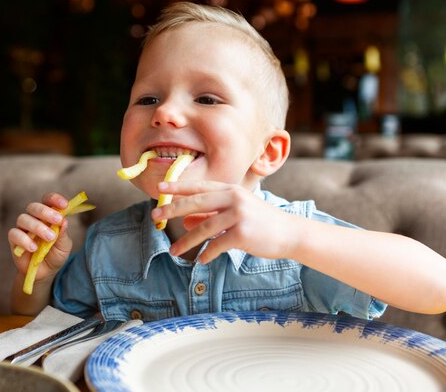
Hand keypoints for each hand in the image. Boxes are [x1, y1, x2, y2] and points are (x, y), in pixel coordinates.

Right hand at [8, 192, 72, 279]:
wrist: (45, 273)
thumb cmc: (56, 254)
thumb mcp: (64, 245)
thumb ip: (63, 233)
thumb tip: (64, 220)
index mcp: (47, 215)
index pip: (47, 200)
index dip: (54, 199)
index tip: (64, 205)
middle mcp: (33, 219)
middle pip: (34, 207)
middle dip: (46, 212)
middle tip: (57, 220)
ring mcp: (22, 228)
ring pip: (23, 218)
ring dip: (37, 226)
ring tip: (50, 238)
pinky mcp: (14, 240)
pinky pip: (14, 234)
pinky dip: (24, 240)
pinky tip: (34, 248)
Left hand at [152, 181, 294, 263]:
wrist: (290, 233)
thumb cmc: (261, 222)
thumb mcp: (236, 213)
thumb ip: (211, 214)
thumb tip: (186, 220)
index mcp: (231, 190)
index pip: (199, 186)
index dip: (178, 187)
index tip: (159, 188)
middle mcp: (233, 198)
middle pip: (196, 203)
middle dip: (172, 210)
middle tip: (155, 217)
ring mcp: (238, 215)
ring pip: (203, 228)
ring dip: (186, 242)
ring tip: (173, 251)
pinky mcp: (242, 233)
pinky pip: (217, 245)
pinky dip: (207, 253)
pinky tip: (201, 260)